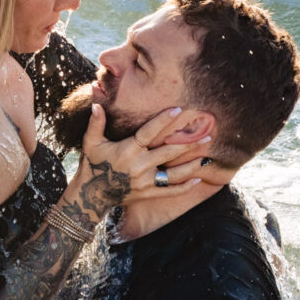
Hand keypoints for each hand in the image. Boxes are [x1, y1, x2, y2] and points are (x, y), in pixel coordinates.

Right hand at [77, 104, 208, 212]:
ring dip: (191, 165)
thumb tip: (96, 104)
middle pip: (168, 152)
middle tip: (208, 134)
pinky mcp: (148, 193)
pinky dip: (185, 187)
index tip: (179, 110)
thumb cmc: (92, 165)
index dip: (163, 121)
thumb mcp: (91, 142)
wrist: (91, 195)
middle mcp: (139, 165)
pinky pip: (170, 191)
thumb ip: (96, 123)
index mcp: (128, 150)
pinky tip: (198, 179)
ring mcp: (145, 181)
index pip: (149, 132)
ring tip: (207, 157)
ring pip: (174, 173)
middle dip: (188, 143)